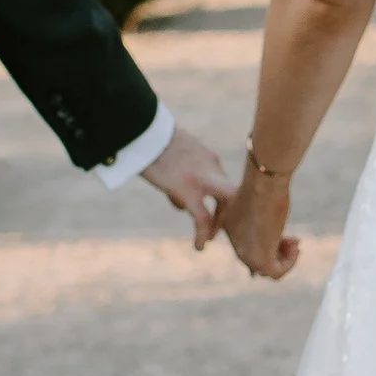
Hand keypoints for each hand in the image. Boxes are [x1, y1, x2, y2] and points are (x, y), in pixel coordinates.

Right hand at [140, 122, 232, 250]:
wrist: (142, 129)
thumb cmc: (150, 140)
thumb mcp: (173, 152)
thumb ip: (183, 170)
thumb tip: (179, 196)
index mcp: (208, 157)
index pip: (224, 182)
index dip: (225, 200)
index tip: (219, 212)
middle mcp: (212, 166)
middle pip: (233, 193)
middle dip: (227, 213)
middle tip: (218, 229)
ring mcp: (203, 178)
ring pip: (223, 205)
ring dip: (214, 224)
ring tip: (205, 238)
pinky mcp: (188, 189)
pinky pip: (203, 218)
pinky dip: (204, 234)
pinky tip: (200, 247)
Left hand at [220, 156, 299, 281]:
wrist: (263, 185)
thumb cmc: (263, 184)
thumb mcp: (259, 196)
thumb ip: (261, 206)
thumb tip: (274, 198)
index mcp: (231, 229)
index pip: (248, 249)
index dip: (270, 245)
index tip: (286, 237)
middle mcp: (236, 245)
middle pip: (258, 261)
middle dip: (279, 252)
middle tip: (293, 239)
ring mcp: (247, 254)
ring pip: (267, 269)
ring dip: (285, 258)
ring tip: (295, 243)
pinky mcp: (261, 260)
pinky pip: (276, 273)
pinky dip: (289, 263)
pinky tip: (296, 247)